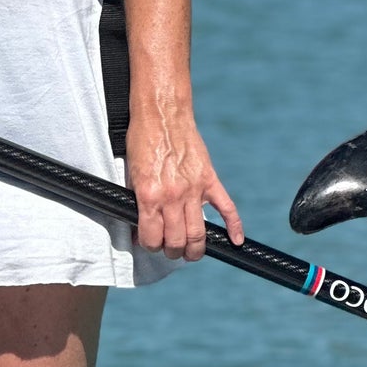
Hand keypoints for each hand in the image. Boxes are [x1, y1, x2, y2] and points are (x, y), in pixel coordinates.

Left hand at [127, 110, 242, 260]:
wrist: (161, 113)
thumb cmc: (141, 140)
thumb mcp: (131, 173)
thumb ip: (137, 201)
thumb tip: (140, 227)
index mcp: (150, 195)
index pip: (152, 237)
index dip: (149, 246)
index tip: (149, 244)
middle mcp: (173, 196)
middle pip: (177, 240)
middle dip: (172, 252)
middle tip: (170, 251)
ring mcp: (194, 189)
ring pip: (199, 233)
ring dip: (195, 249)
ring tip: (190, 252)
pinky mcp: (209, 179)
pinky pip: (227, 208)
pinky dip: (234, 227)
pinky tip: (236, 241)